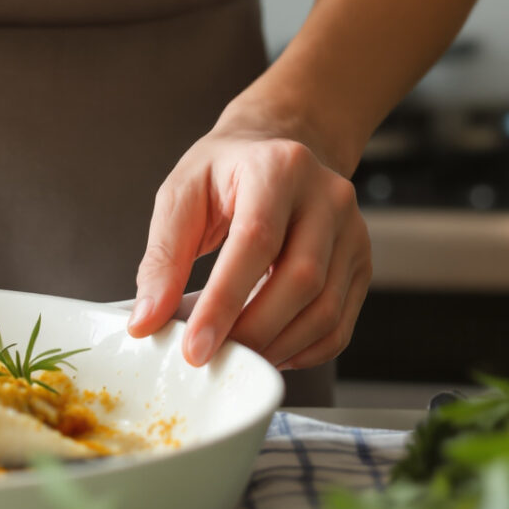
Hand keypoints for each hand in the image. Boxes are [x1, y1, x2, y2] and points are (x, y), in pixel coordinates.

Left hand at [128, 117, 370, 370]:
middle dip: (254, 332)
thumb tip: (147, 321)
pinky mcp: (361, 261)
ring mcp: (353, 231)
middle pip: (302, 279)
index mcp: (278, 168)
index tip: (193, 348)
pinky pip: (341, 321)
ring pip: (326, 307)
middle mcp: (327, 197)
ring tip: (236, 358)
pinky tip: (270, 352)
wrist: (277, 149)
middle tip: (212, 360)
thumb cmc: (225, 172)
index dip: (224, 302)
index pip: (255, 242)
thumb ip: (163, 258)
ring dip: (279, 346)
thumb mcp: (181, 196)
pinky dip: (305, 349)